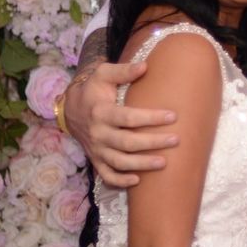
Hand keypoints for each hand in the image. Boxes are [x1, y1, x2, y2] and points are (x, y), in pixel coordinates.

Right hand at [64, 61, 178, 189]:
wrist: (71, 109)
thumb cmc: (94, 90)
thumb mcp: (104, 74)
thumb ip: (123, 71)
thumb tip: (145, 66)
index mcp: (101, 112)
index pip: (128, 117)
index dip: (150, 118)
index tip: (173, 116)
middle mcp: (98, 133)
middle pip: (127, 142)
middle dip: (152, 142)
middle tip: (176, 140)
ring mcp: (96, 149)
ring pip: (119, 162)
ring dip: (141, 164)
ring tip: (164, 162)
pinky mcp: (96, 160)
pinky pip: (107, 175)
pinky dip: (120, 181)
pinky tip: (138, 181)